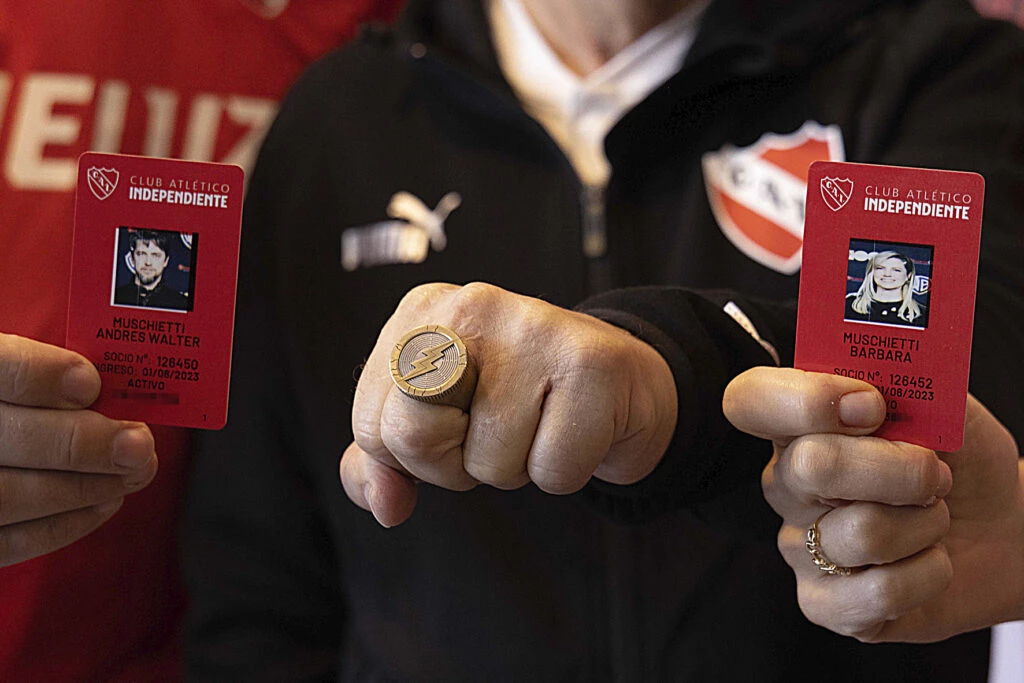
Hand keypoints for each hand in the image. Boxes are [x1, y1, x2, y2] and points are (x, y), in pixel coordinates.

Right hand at [0, 333, 156, 566]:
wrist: (3, 434)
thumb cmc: (20, 400)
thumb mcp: (26, 366)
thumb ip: (54, 371)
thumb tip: (106, 386)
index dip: (38, 375)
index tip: (90, 383)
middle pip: (5, 438)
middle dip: (81, 443)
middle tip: (138, 443)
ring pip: (8, 496)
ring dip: (85, 487)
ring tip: (135, 471)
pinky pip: (10, 541)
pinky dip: (65, 523)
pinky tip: (107, 500)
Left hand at [341, 282, 677, 526]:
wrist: (623, 385)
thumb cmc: (521, 404)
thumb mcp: (440, 422)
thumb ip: (386, 463)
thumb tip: (384, 505)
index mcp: (421, 313)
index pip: (372, 423)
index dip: (415, 456)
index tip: (459, 427)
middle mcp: (471, 306)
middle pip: (414, 436)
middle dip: (455, 466)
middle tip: (497, 433)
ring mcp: (533, 329)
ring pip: (489, 464)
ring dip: (518, 468)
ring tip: (543, 425)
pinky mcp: (590, 363)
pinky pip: (552, 471)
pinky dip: (565, 471)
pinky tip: (577, 429)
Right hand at [723, 366, 1023, 641]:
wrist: (999, 527)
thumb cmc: (960, 461)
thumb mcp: (945, 406)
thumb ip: (911, 382)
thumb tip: (883, 381)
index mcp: (798, 426)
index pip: (749, 400)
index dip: (804, 399)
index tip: (871, 405)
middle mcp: (785, 484)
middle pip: (812, 465)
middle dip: (899, 468)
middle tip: (934, 474)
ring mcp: (798, 546)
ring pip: (862, 532)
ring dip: (926, 524)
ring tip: (935, 519)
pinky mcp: (823, 604)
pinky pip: (878, 592)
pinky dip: (928, 574)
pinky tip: (928, 563)